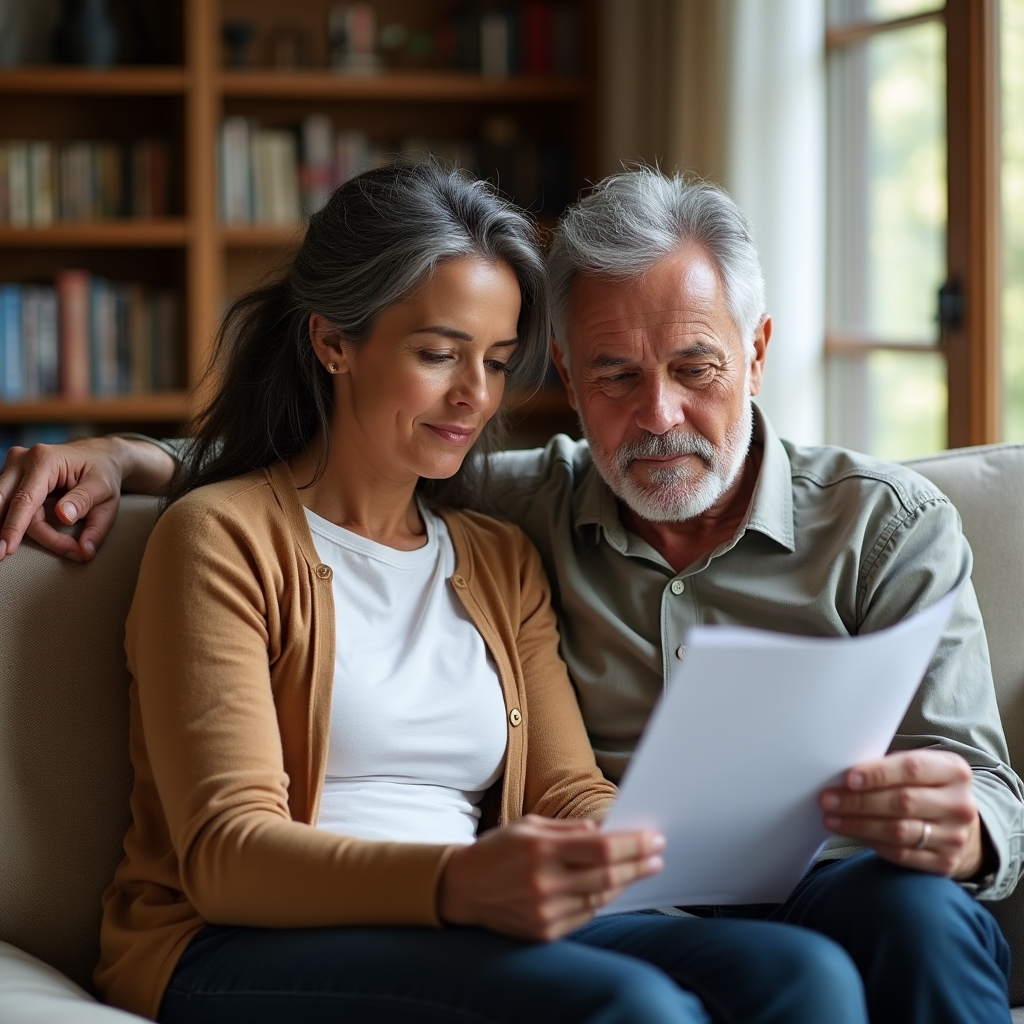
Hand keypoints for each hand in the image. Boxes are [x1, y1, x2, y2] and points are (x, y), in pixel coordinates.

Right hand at [0, 436, 174, 561]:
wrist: (99, 456)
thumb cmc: (102, 473)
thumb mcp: (104, 490)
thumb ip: (86, 506)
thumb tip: (68, 525)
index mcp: (45, 460)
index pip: (25, 499)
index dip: (15, 526)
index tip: (7, 548)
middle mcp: (23, 459)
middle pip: (8, 503)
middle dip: (4, 530)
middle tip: (1, 555)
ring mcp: (13, 467)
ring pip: (4, 506)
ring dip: (14, 529)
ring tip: (16, 549)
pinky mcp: (12, 478)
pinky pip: (7, 505)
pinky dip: (13, 522)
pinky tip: (11, 536)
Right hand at [437, 814, 664, 940]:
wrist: (462, 889)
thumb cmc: (498, 850)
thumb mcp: (529, 826)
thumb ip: (569, 829)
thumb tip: (605, 830)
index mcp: (541, 848)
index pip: (603, 848)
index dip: (634, 844)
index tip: (654, 839)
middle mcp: (544, 882)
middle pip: (608, 874)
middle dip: (638, 864)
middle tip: (658, 855)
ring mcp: (545, 911)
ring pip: (600, 897)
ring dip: (624, 882)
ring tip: (639, 869)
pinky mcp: (544, 932)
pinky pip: (585, 916)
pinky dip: (601, 900)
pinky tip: (610, 887)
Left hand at [820, 749, 982, 878]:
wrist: (957, 824)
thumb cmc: (924, 788)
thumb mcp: (918, 769)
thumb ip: (888, 768)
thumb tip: (844, 776)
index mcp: (954, 771)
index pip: (912, 769)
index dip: (878, 774)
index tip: (849, 779)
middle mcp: (960, 804)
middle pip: (903, 802)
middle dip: (859, 801)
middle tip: (829, 800)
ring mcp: (955, 837)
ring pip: (898, 831)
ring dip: (859, 824)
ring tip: (832, 818)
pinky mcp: (946, 862)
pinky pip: (901, 854)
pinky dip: (872, 843)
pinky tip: (854, 833)